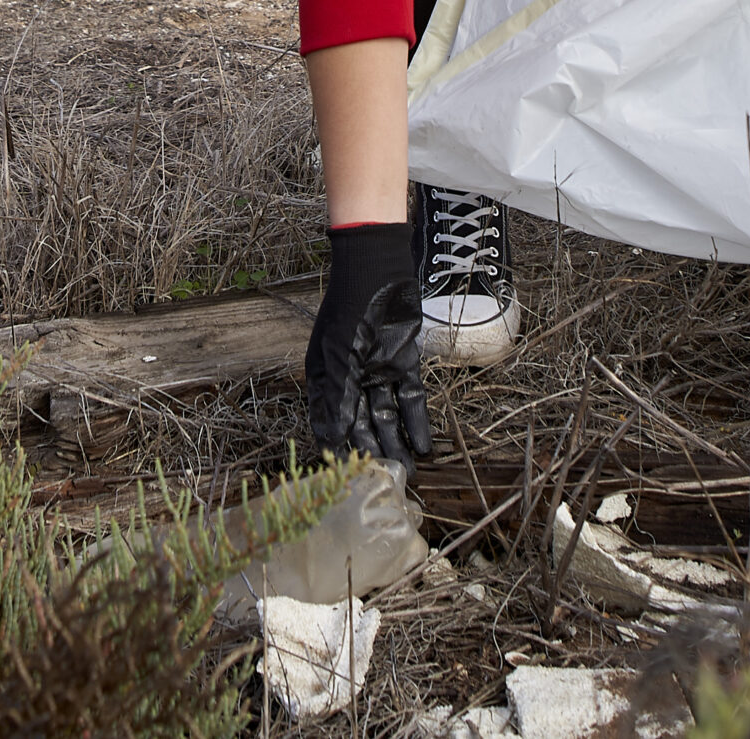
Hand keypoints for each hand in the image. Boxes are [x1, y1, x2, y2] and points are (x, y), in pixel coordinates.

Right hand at [306, 223, 432, 470]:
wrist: (378, 269)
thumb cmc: (349, 309)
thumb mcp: (339, 356)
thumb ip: (338, 399)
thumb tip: (335, 439)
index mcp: (326, 380)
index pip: (330, 425)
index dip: (339, 451)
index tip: (350, 477)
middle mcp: (351, 381)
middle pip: (362, 426)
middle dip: (374, 452)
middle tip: (387, 480)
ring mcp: (378, 373)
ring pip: (388, 418)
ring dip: (397, 443)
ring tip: (408, 471)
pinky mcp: (404, 364)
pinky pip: (411, 400)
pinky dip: (417, 422)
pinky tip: (424, 445)